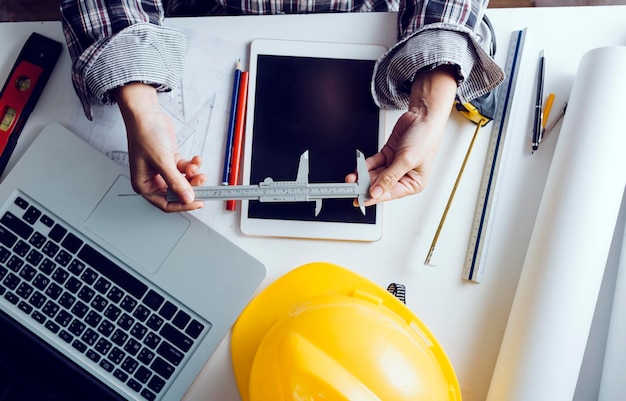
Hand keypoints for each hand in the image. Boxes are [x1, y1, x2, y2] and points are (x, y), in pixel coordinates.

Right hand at [115, 83, 206, 211]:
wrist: (146, 114)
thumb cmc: (144, 134)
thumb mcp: (162, 161)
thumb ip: (176, 182)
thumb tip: (187, 198)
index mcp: (143, 185)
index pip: (166, 203)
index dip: (183, 204)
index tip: (198, 202)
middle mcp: (153, 179)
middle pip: (177, 192)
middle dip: (190, 186)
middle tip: (202, 181)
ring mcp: (163, 170)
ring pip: (183, 180)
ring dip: (193, 175)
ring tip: (196, 167)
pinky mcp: (170, 161)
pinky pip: (185, 169)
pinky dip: (192, 165)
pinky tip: (195, 159)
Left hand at [347, 65, 457, 205]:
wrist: (423, 116)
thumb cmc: (425, 138)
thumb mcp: (406, 160)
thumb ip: (389, 177)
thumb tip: (376, 192)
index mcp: (413, 183)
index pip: (389, 194)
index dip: (374, 197)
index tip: (360, 200)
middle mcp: (403, 176)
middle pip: (380, 185)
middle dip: (365, 185)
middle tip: (351, 188)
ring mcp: (394, 166)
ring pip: (375, 175)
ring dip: (363, 176)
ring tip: (352, 178)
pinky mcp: (388, 155)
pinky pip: (374, 163)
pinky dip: (366, 165)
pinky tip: (358, 168)